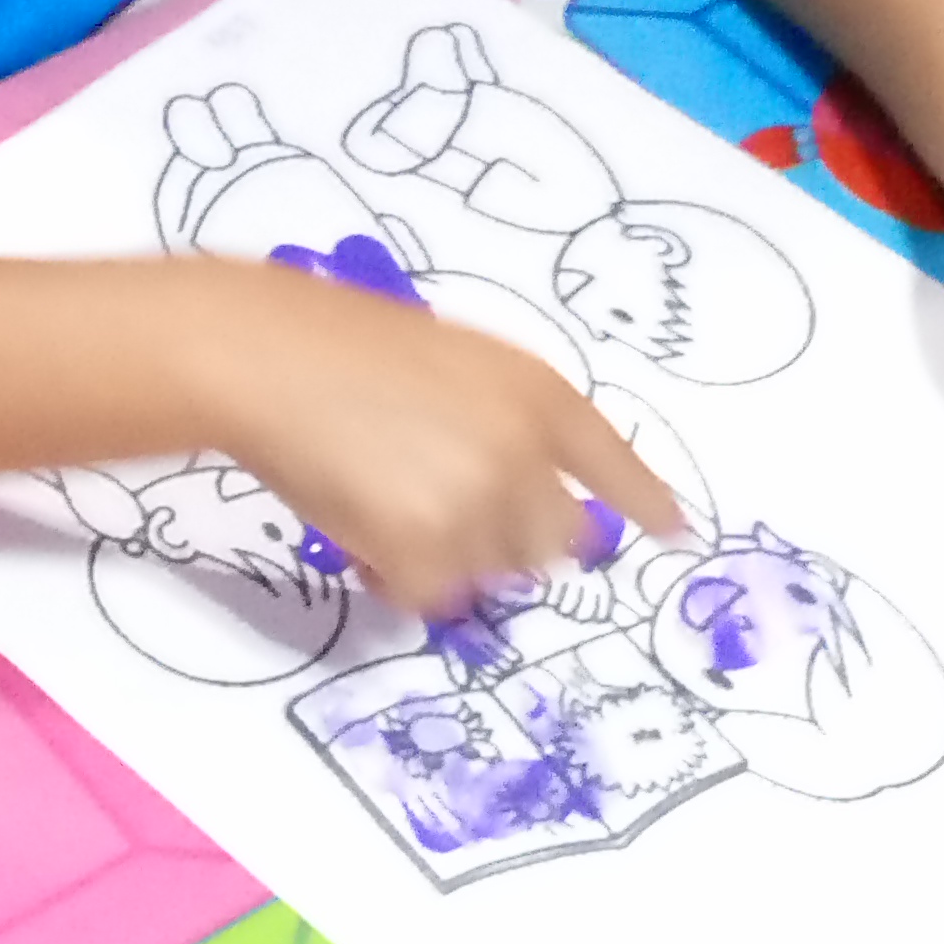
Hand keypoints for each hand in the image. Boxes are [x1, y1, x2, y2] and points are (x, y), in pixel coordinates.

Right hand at [191, 260, 685, 622]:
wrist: (266, 356)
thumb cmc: (343, 348)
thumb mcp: (457, 369)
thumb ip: (506, 426)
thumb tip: (525, 506)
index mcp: (540, 395)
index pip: (613, 462)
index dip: (645, 501)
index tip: (677, 533)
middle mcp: (527, 452)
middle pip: (553, 542)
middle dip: (503, 537)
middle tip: (434, 503)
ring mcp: (480, 502)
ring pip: (488, 574)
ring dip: (444, 557)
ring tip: (382, 500)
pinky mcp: (427, 547)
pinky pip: (429, 595)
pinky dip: (395, 576)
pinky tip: (360, 525)